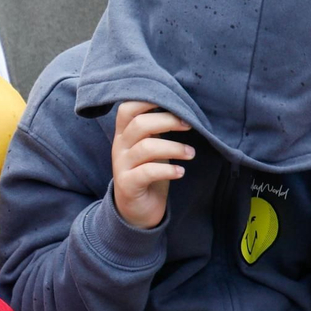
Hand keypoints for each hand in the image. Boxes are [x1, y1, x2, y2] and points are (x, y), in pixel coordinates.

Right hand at [111, 101, 192, 229]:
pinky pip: (148, 172)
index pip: (128, 107)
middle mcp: (120, 146)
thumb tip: (183, 106)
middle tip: (190, 125)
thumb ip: (158, 128)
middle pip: (140, 123)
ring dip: (174, 147)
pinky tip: (180, 172)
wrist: (137, 210)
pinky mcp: (128, 185)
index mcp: (124, 133)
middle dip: (168, 120)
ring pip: (146, 147)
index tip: (174, 102)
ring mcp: (121, 165)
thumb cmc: (149, 172)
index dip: (148, 100)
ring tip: (191, 153)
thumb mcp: (152, 146)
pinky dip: (168, 170)